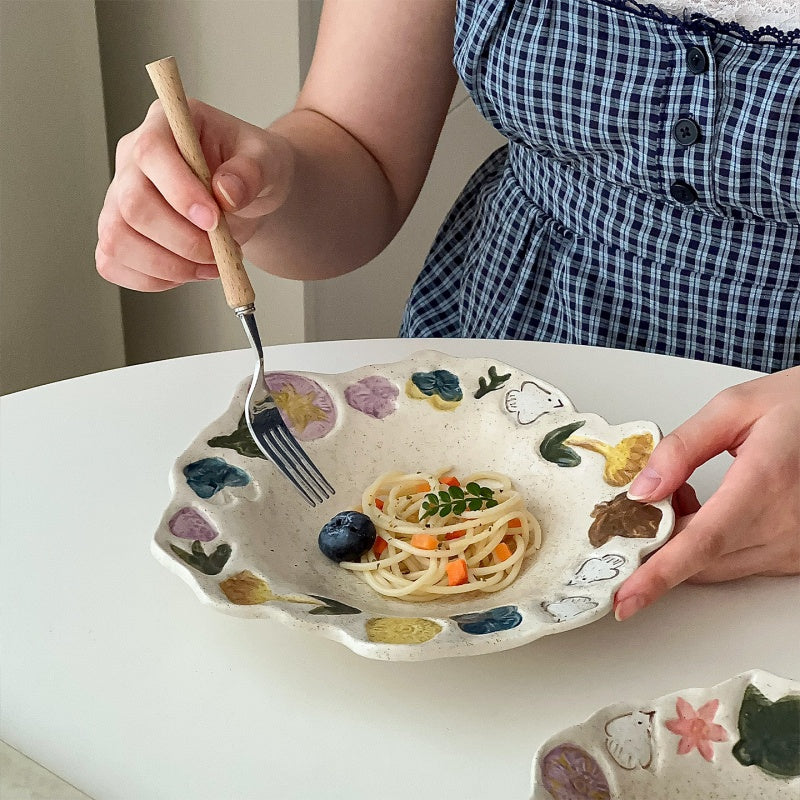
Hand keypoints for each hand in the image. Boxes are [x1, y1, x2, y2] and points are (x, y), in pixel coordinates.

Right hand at [96, 99, 292, 290]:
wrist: (244, 198)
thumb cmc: (250, 171)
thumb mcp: (266, 160)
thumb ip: (251, 171)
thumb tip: (227, 192)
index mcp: (165, 126)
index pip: (151, 152)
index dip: (179, 191)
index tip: (213, 220)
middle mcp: (132, 160)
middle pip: (132, 205)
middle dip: (182, 240)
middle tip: (222, 251)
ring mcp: (118, 198)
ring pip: (117, 239)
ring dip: (170, 266)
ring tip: (212, 265)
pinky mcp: (118, 233)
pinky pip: (113, 264)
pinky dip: (152, 280)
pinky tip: (187, 273)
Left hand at [614, 364, 799, 620]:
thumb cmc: (797, 406)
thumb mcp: (733, 408)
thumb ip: (681, 449)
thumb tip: (642, 490)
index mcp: (765, 482)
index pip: (702, 542)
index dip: (658, 574)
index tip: (626, 597)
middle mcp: (784, 525)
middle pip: (699, 561)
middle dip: (659, 540)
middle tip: (646, 501)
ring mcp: (793, 546)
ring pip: (714, 566)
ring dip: (684, 540)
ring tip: (686, 492)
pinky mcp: (795, 556)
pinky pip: (736, 562)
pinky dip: (709, 544)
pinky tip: (712, 507)